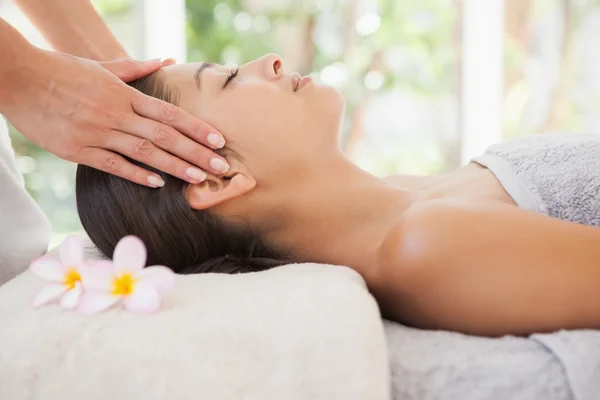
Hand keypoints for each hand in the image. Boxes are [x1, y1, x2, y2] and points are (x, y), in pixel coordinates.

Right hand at [1, 50, 228, 186]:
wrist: (19, 78)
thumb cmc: (62, 71)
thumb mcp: (102, 67)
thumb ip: (136, 69)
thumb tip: (166, 61)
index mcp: (125, 95)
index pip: (170, 113)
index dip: (197, 128)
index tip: (218, 141)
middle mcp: (117, 114)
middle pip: (166, 135)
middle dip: (197, 153)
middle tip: (222, 167)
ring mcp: (98, 132)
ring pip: (145, 152)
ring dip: (175, 166)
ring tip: (199, 179)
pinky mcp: (78, 150)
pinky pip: (113, 164)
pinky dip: (137, 174)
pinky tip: (157, 183)